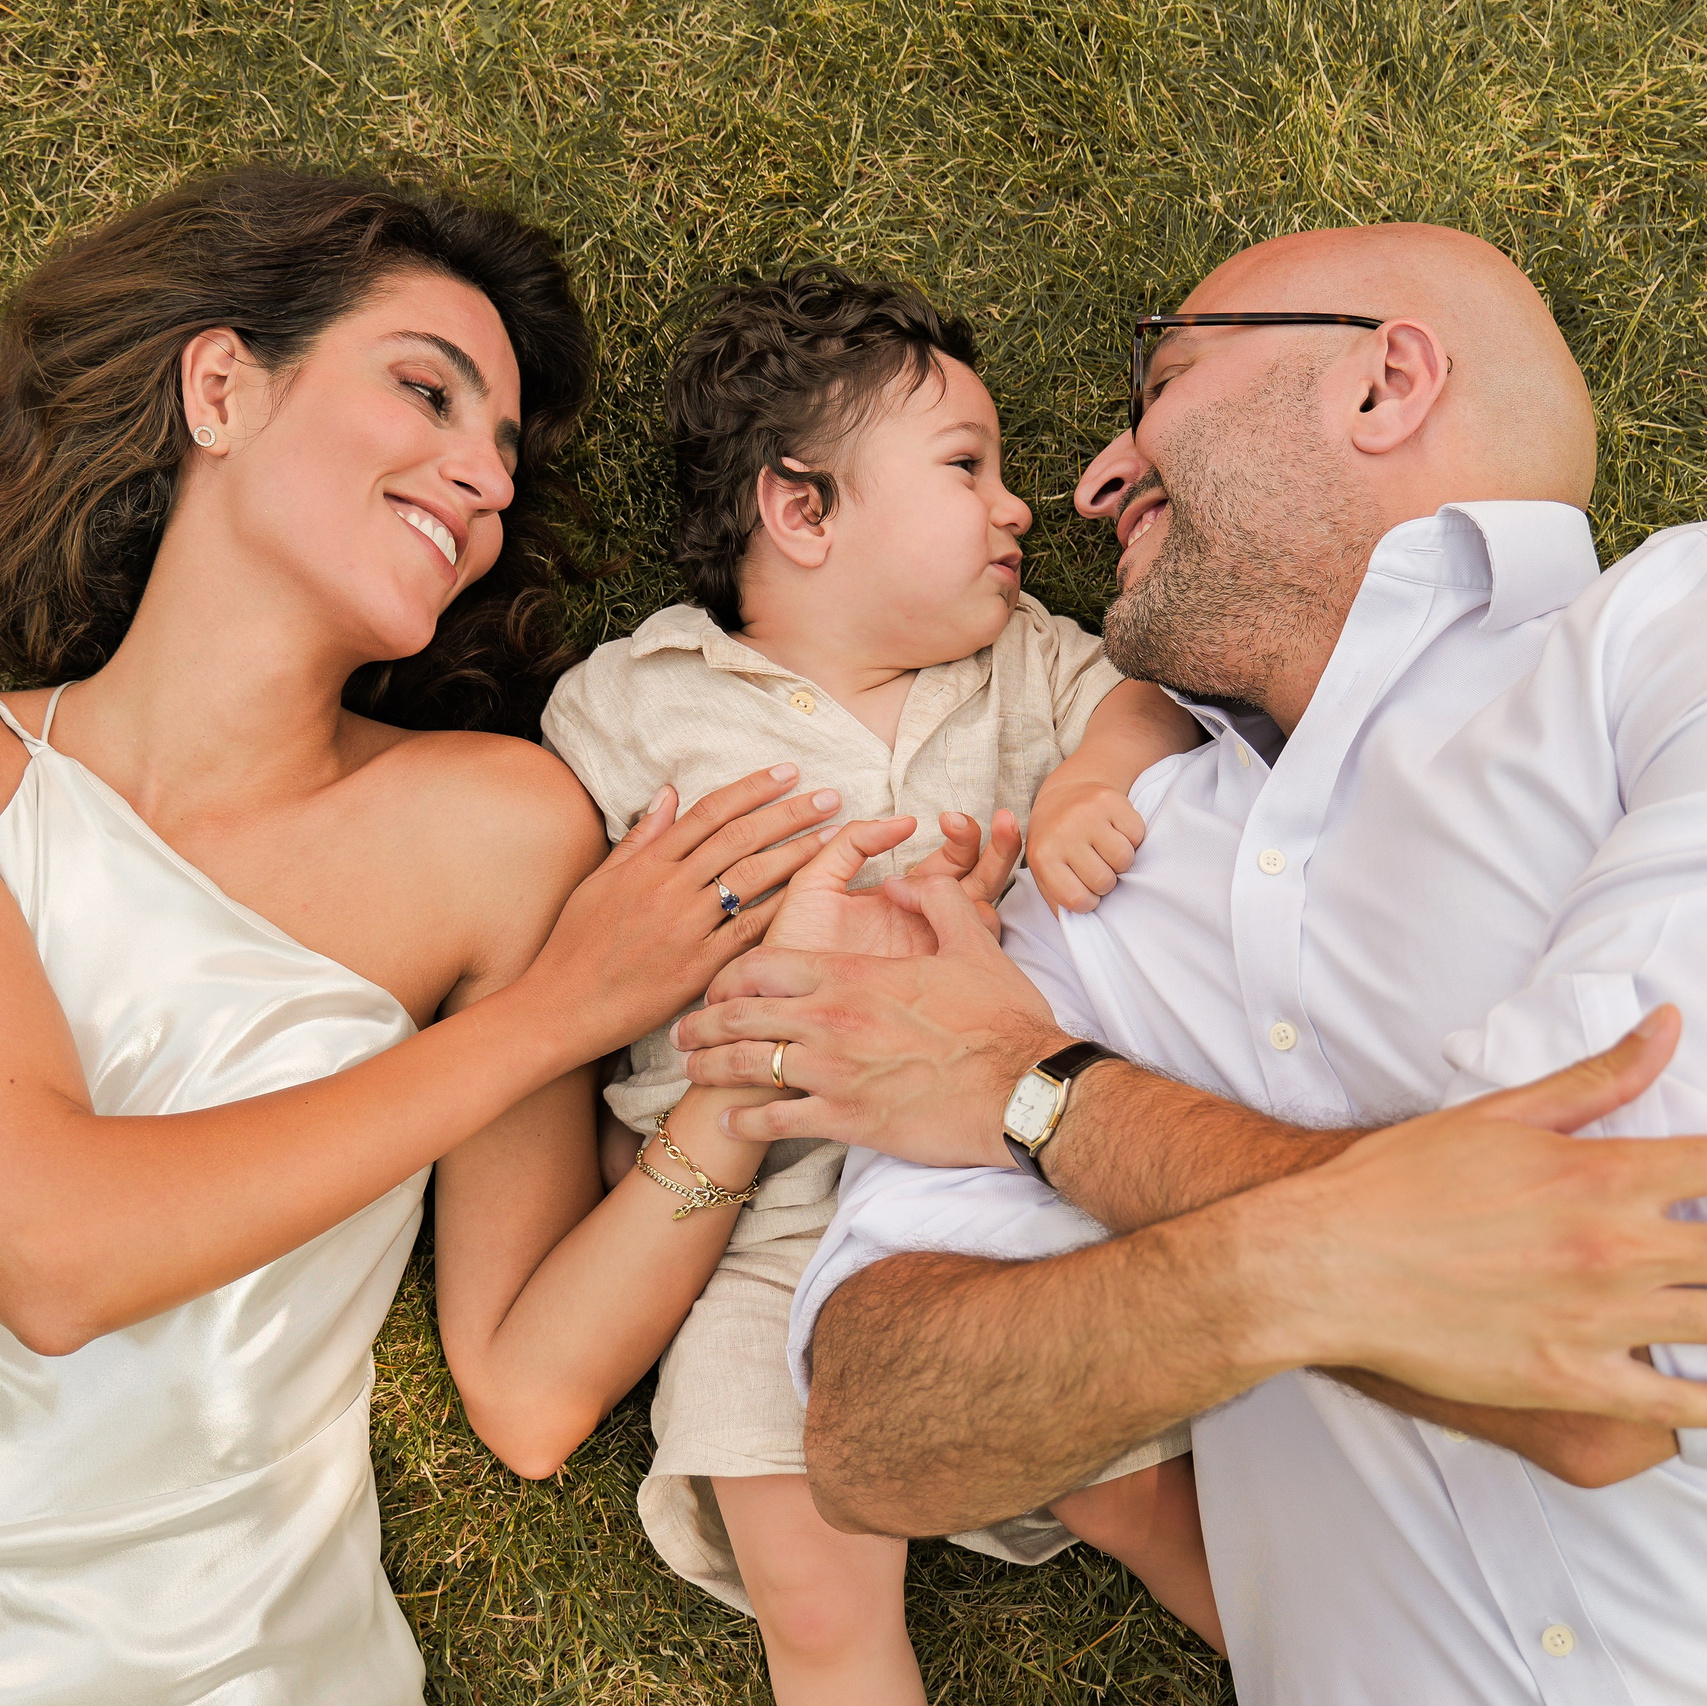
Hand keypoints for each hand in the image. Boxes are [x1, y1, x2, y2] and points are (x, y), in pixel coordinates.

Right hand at [524, 764, 840, 1062]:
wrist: (560, 1006)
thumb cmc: (575, 945)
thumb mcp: (600, 882)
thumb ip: (639, 838)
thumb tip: (668, 793)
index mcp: (647, 863)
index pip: (710, 813)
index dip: (753, 788)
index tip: (788, 772)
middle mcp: (669, 887)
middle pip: (740, 837)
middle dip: (789, 812)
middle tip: (830, 796)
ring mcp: (686, 926)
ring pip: (752, 878)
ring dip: (797, 852)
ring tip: (834, 836)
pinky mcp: (698, 966)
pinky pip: (749, 930)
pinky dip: (782, 908)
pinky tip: (813, 893)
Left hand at [674, 876, 1068, 1164]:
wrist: (1023, 1091)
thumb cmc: (1001, 1019)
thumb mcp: (973, 943)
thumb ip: (935, 901)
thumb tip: (903, 880)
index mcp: (852, 974)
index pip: (765, 966)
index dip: (730, 976)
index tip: (715, 986)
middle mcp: (830, 1020)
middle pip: (741, 1015)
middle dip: (702, 1023)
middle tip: (680, 1032)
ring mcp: (833, 1073)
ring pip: (747, 1066)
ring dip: (710, 1069)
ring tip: (692, 1072)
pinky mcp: (845, 1121)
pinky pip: (777, 1119)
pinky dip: (747, 1120)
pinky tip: (733, 1121)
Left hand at [763, 808, 1022, 959]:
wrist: (780, 1000)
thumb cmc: (795, 941)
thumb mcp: (817, 883)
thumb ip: (852, 845)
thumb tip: (904, 823)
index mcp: (903, 900)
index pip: (950, 863)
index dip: (963, 835)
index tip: (950, 817)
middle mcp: (926, 926)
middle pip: (979, 884)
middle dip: (997, 848)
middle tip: (1001, 820)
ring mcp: (934, 956)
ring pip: (986, 913)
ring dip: (1001, 868)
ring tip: (1007, 834)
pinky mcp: (930, 984)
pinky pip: (969, 957)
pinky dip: (982, 928)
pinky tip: (982, 900)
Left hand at [1026, 776, 1145, 913]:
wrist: (1065, 793)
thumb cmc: (1057, 842)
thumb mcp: (1045, 871)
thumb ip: (1058, 900)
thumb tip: (1077, 927)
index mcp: (1042, 856)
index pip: (1077, 900)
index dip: (1088, 901)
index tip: (1085, 889)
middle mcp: (1062, 832)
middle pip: (1104, 881)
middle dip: (1105, 880)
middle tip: (1096, 865)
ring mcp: (1086, 814)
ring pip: (1124, 859)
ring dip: (1120, 860)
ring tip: (1106, 849)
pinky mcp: (1109, 799)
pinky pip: (1137, 834)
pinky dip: (1132, 837)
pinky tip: (1115, 831)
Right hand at [1264, 1007, 1706, 1425]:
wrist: (1322, 1261)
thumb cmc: (1396, 1184)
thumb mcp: (1497, 1115)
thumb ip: (1596, 1078)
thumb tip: (1666, 1027)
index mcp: (1600, 1174)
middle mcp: (1613, 1247)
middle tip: (1698, 1238)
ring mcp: (1596, 1321)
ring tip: (1691, 1289)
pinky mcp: (1570, 1381)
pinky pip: (1679, 1406)